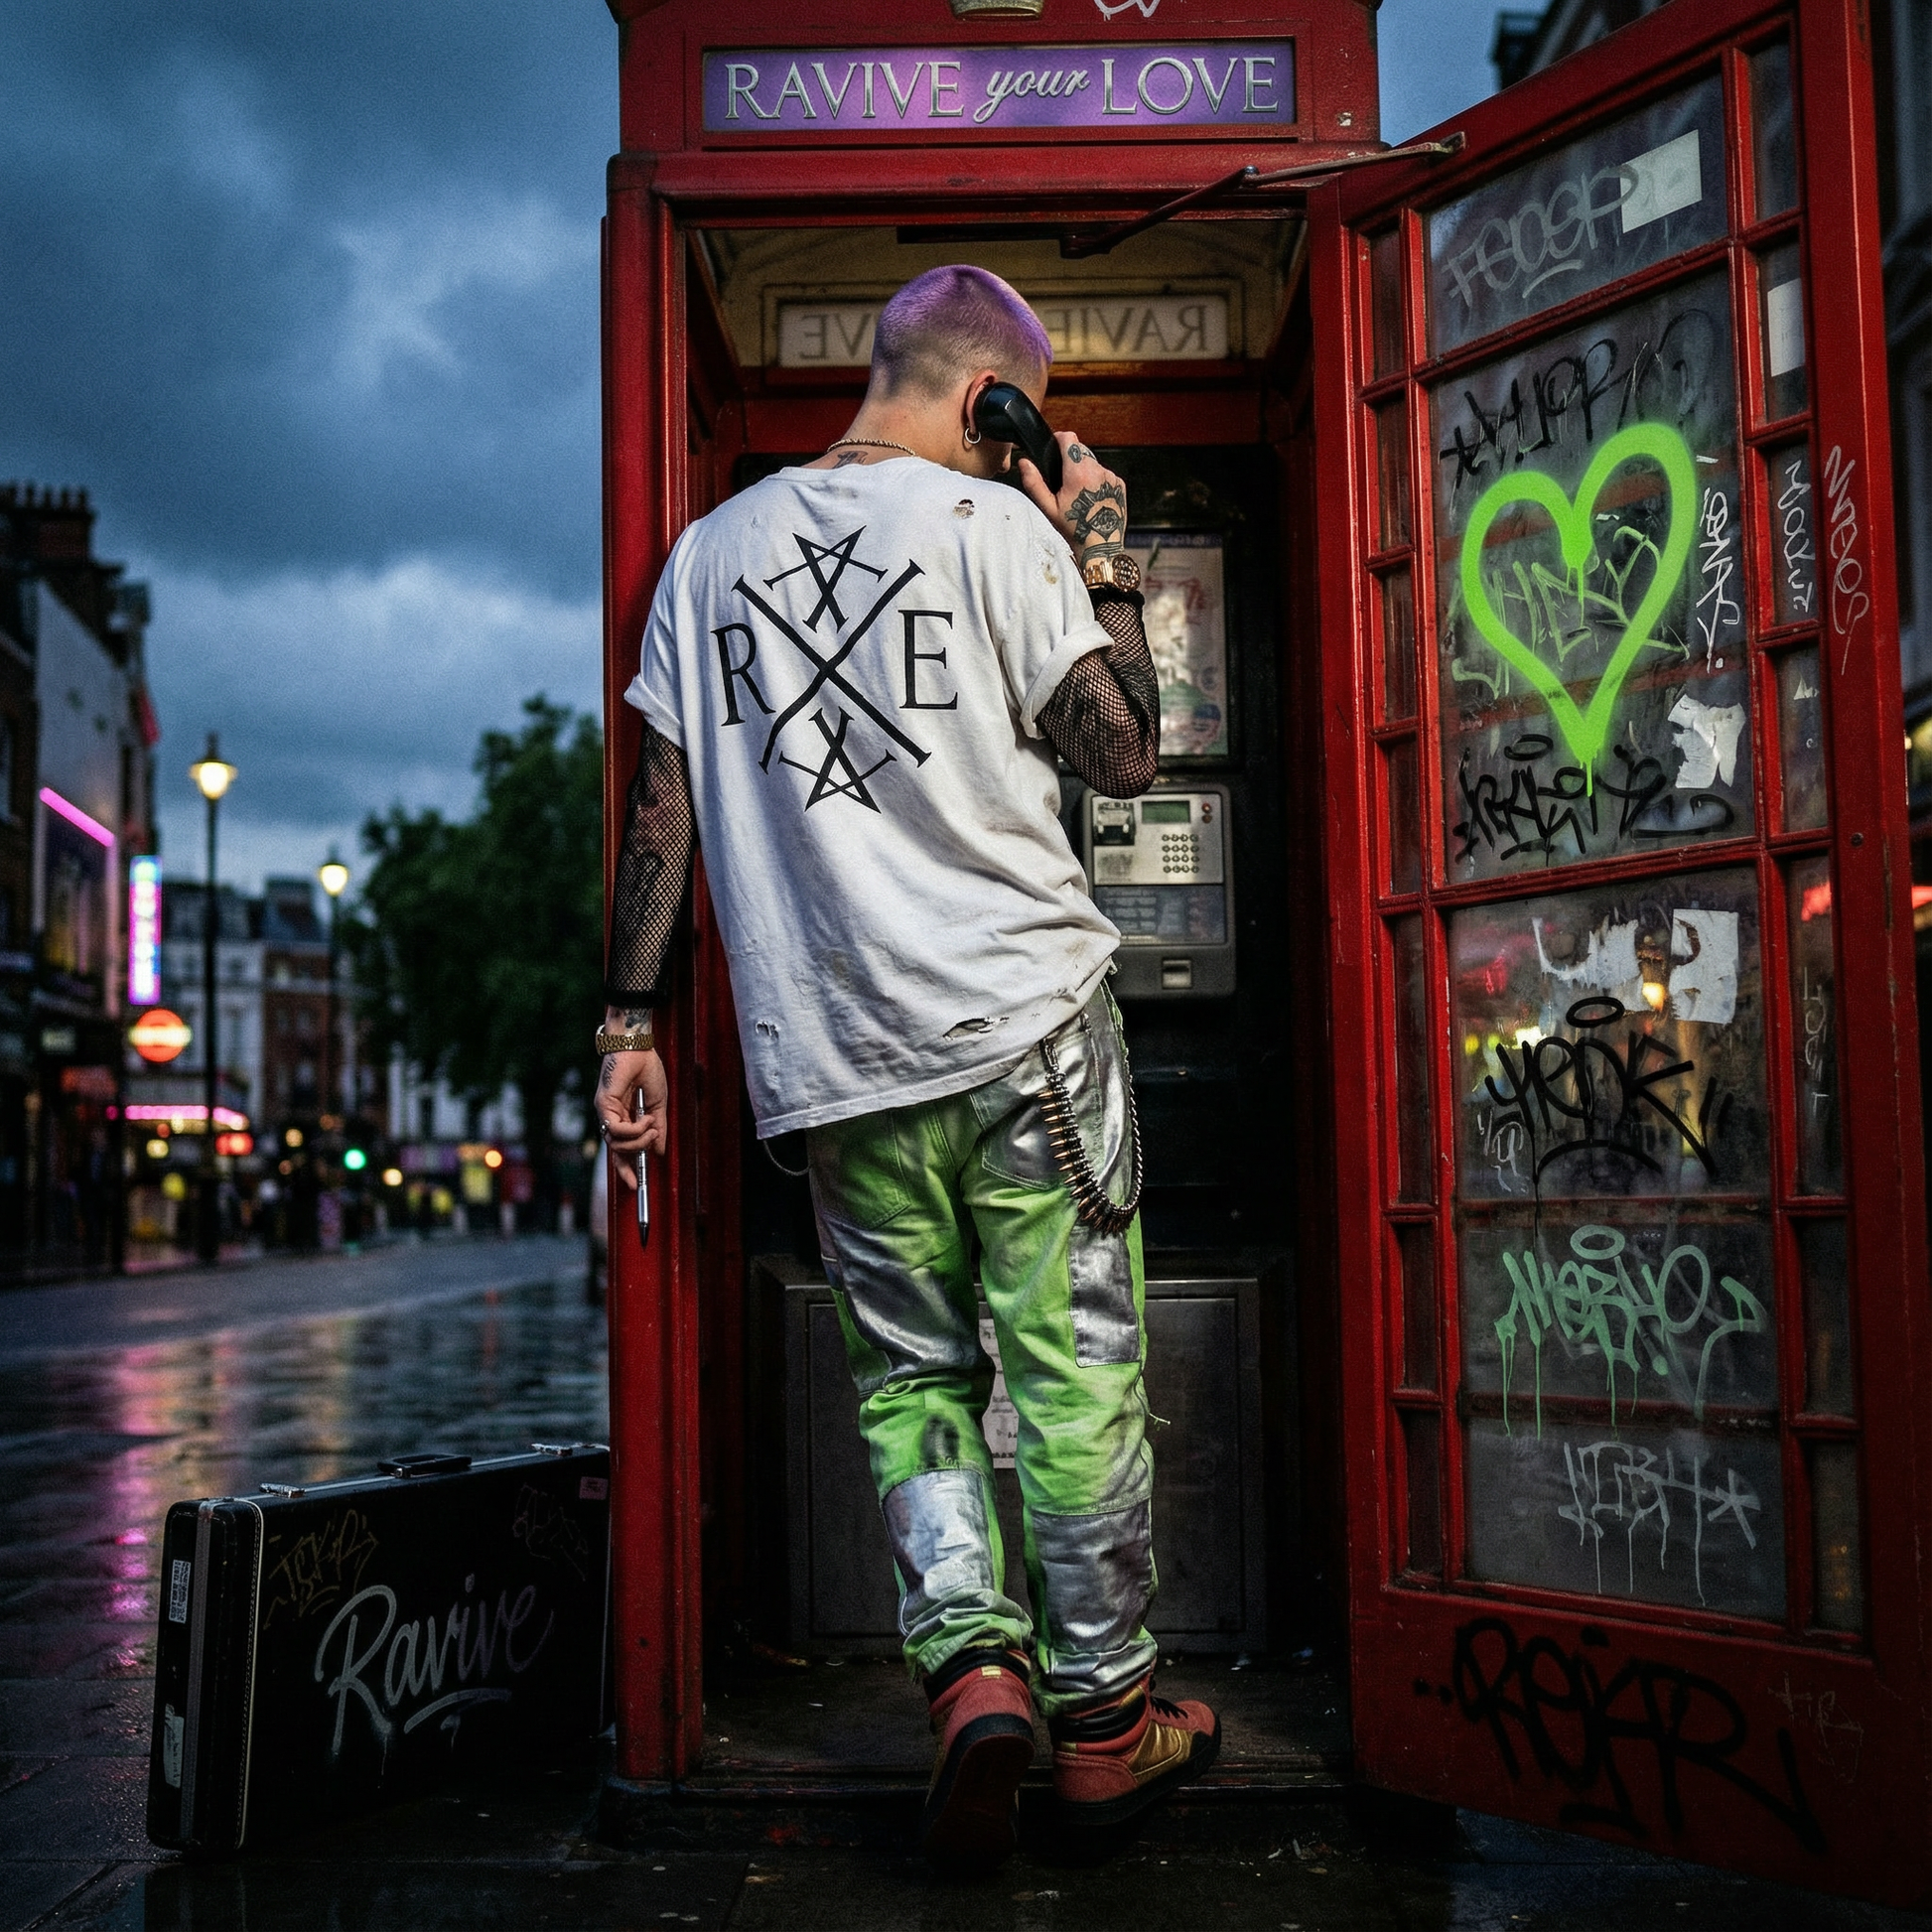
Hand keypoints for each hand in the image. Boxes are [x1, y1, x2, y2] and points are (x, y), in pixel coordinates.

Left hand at [594, 1049, 666, 1187]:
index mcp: (623, 1118)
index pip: (620, 1150)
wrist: (639, 1047)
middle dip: (637, 1153)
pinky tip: (646, 1119)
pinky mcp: (603, 1104)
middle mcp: (611, 1117)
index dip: (626, 1169)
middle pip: (617, 1151)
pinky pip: (616, 1129)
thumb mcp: (657, 1105)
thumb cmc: (647, 1070)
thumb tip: (659, 1151)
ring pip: (616, 1143)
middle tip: (655, 1137)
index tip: (635, 1185)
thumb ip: (657, 1128)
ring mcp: (605, 1111)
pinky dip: (633, 1129)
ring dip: (638, 1140)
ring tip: (653, 1126)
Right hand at [1017, 433, 1128, 567]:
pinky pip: (1105, 474)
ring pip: (1093, 462)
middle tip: (1065, 481)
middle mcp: (1097, 470)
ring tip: (1080, 494)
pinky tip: (1093, 499)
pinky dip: (1098, 481)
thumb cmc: (1074, 529)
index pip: (1069, 438)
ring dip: (1085, 471)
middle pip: (1080, 450)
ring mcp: (1110, 477)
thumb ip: (1034, 482)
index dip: (1060, 439)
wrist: (1101, 546)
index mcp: (1077, 473)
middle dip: (1071, 459)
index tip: (1055, 446)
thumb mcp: (1048, 508)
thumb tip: (1024, 462)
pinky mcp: (1120, 484)